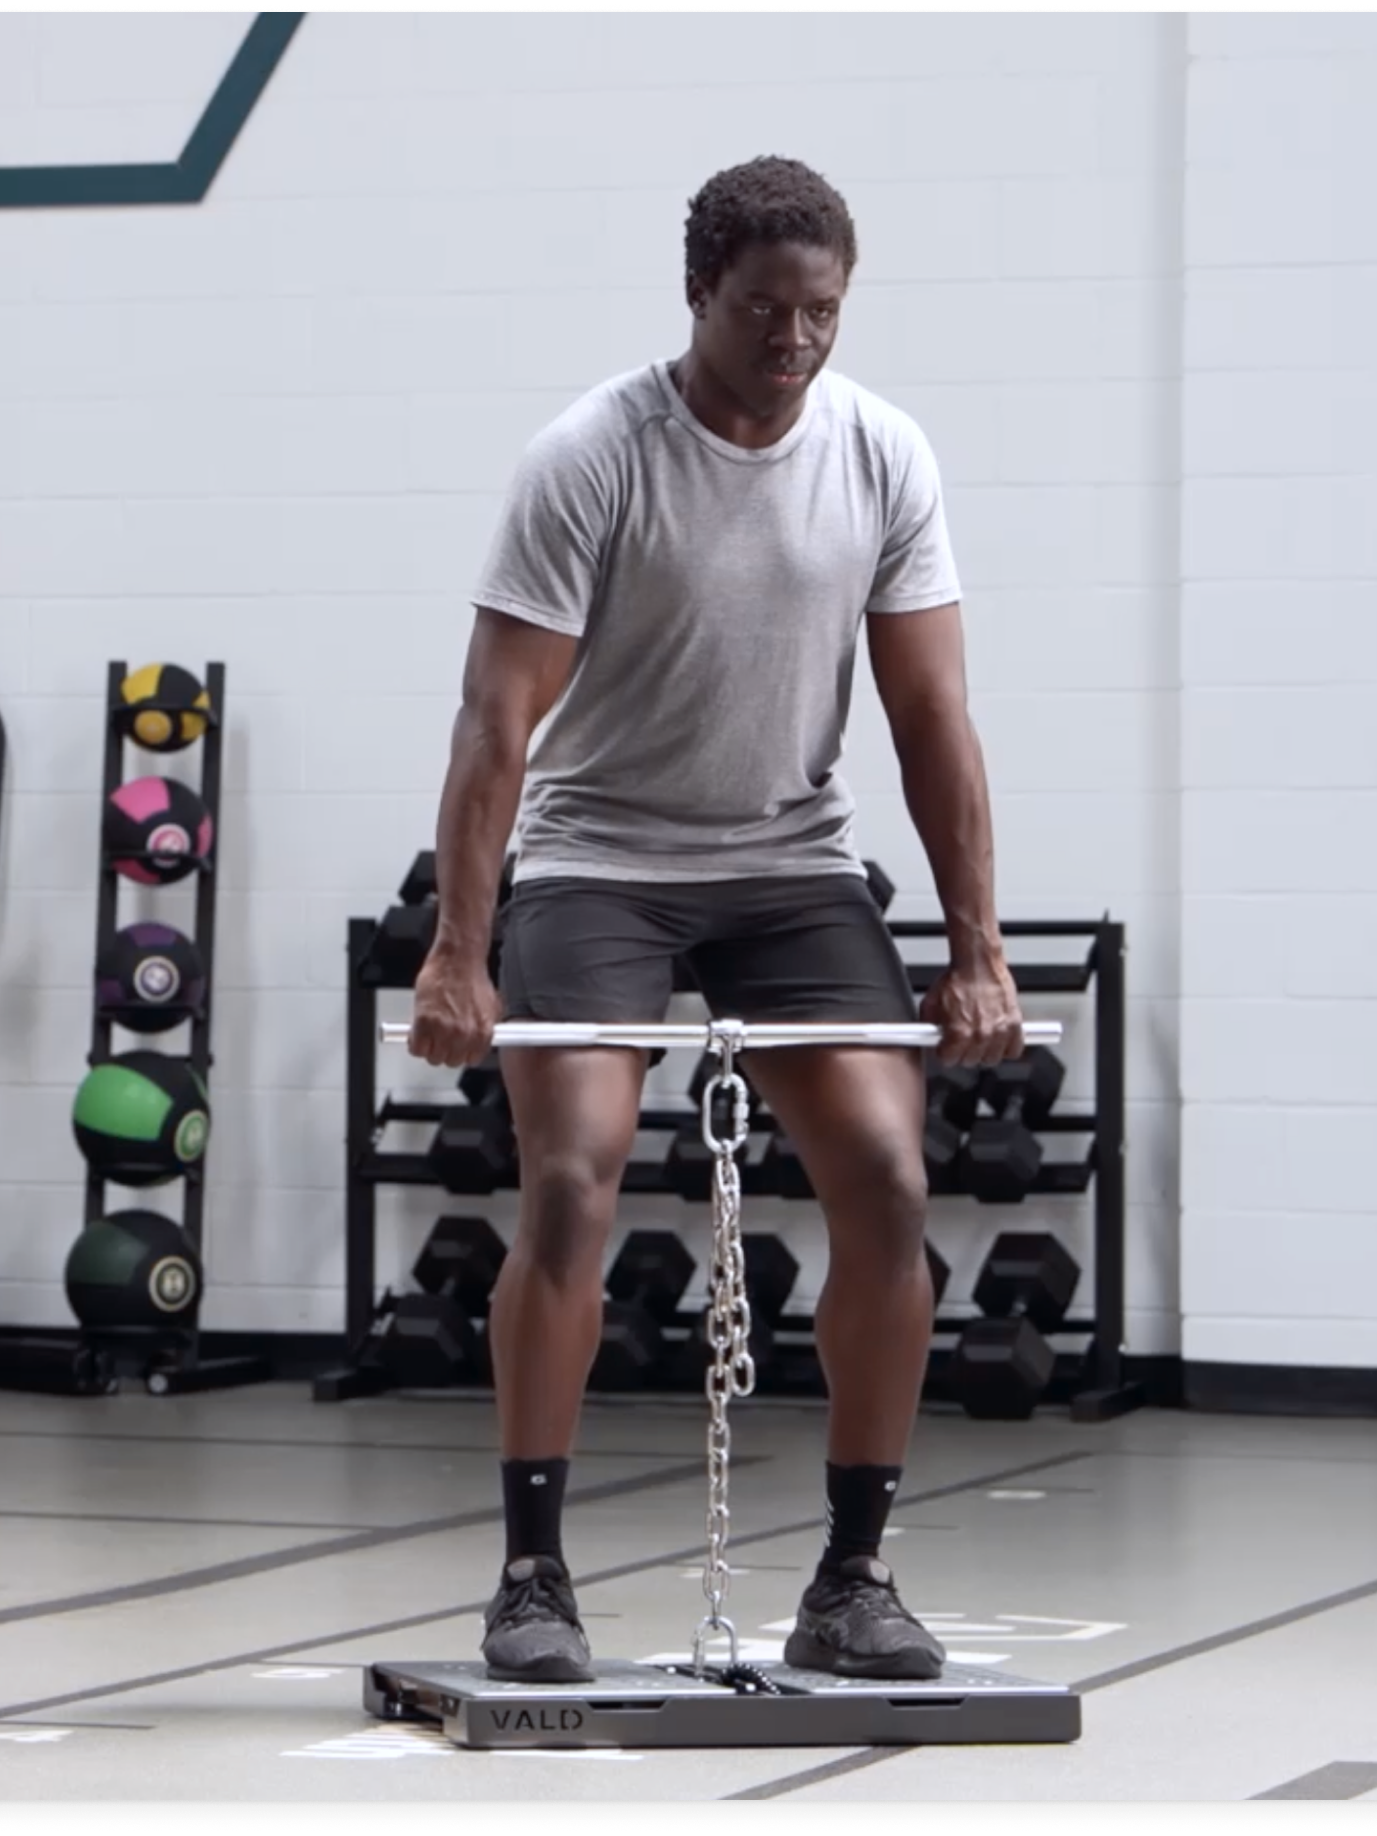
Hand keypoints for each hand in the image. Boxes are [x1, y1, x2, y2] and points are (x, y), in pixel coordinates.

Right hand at [408, 945, 503, 1067]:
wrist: (457, 959)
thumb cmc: (471, 977)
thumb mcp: (489, 1007)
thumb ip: (483, 1029)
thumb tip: (478, 1042)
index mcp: (482, 1032)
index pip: (471, 1060)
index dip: (461, 1053)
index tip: (455, 1049)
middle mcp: (465, 1035)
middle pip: (451, 1061)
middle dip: (444, 1050)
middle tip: (440, 1038)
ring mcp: (444, 1030)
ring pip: (433, 1057)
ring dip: (429, 1047)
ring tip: (429, 1033)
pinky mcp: (424, 1023)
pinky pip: (417, 1048)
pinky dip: (414, 1043)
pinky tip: (417, 1033)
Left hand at [918, 957, 1023, 1068]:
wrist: (978, 963)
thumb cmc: (959, 978)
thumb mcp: (931, 1002)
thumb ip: (928, 1025)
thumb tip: (927, 1035)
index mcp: (958, 1032)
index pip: (949, 1060)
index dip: (944, 1052)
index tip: (945, 1048)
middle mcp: (980, 1035)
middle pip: (970, 1062)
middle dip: (962, 1052)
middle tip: (961, 1041)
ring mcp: (999, 1031)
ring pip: (991, 1059)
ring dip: (983, 1052)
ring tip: (978, 1039)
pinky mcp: (1014, 1025)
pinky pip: (1013, 1050)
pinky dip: (1006, 1047)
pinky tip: (997, 1040)